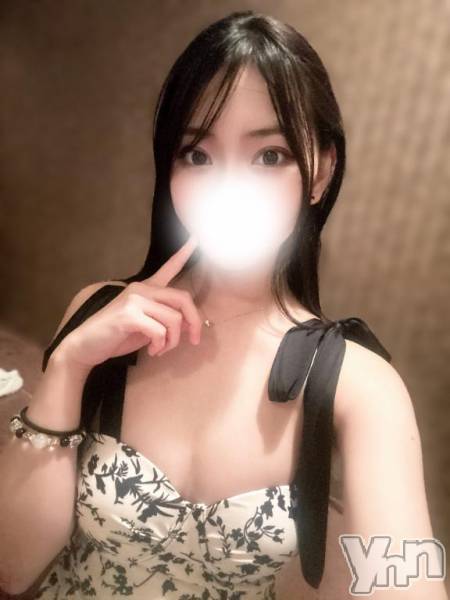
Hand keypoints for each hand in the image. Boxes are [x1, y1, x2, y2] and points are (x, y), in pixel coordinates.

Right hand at [55, 235, 202, 369]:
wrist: (85, 346)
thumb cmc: (116, 336)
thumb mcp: (147, 327)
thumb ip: (166, 321)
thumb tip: (191, 324)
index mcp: (146, 289)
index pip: (169, 267)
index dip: (184, 253)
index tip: (196, 237)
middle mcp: (142, 289)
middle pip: (183, 298)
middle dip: (194, 322)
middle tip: (194, 340)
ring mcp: (134, 299)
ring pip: (174, 319)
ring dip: (173, 341)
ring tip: (161, 349)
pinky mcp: (129, 314)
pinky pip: (160, 331)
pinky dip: (161, 345)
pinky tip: (152, 352)